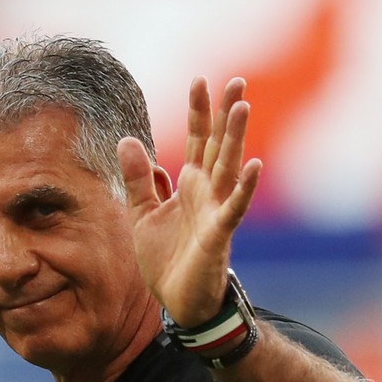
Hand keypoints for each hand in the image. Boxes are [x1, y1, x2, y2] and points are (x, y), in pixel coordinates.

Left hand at [118, 76, 261, 327]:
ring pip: (228, 167)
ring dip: (236, 138)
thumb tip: (128, 140)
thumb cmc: (167, 259)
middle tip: (237, 80)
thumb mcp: (142, 214)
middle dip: (225, 113)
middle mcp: (207, 192)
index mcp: (190, 185)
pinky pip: (233, 208)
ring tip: (242, 107)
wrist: (179, 301)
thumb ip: (138, 179)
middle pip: (218, 145)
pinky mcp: (219, 235)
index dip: (198, 111)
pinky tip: (253, 165)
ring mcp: (216, 211)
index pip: (196, 139)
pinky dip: (243, 188)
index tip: (200, 80)